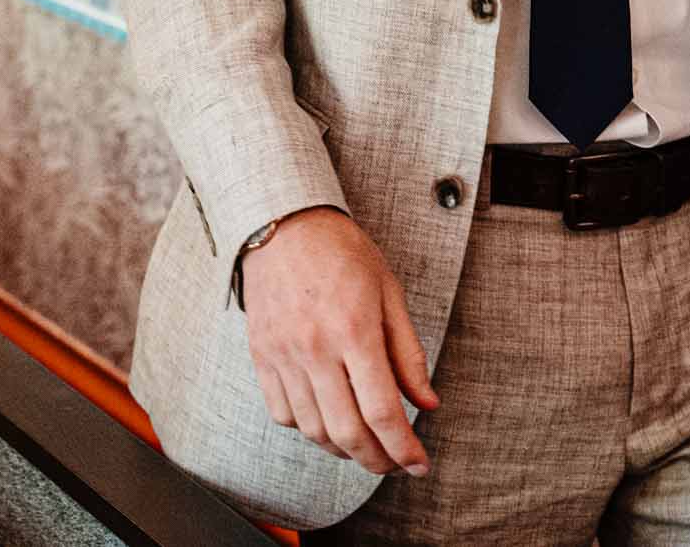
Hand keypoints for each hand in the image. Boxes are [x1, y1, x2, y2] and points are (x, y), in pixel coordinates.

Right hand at [239, 206, 440, 477]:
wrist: (282, 224)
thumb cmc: (340, 252)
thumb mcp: (388, 292)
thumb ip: (408, 352)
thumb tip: (428, 402)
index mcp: (354, 330)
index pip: (382, 410)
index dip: (404, 448)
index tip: (418, 464)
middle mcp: (315, 348)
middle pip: (347, 432)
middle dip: (376, 461)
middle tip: (394, 465)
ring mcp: (283, 355)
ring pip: (313, 430)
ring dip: (343, 449)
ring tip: (363, 445)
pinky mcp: (261, 357)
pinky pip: (282, 413)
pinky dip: (307, 429)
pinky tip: (326, 420)